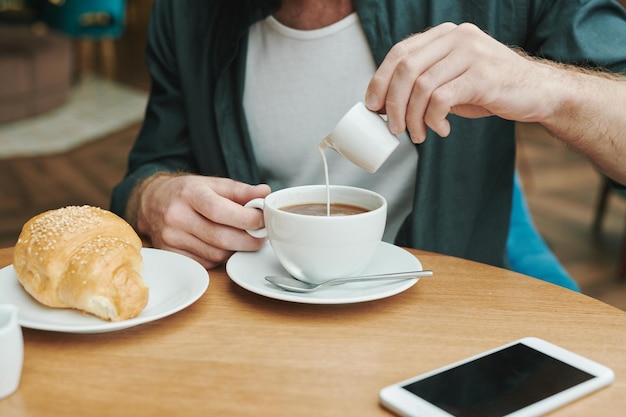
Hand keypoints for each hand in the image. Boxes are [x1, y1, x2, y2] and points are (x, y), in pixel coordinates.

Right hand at [134, 174, 270, 268]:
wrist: (151, 202)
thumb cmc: (187, 192)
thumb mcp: (213, 184)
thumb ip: (241, 190)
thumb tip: (265, 194)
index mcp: (189, 193)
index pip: (221, 211)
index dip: (247, 219)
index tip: (263, 220)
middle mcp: (176, 216)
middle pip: (221, 237)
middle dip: (249, 240)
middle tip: (261, 236)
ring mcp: (170, 238)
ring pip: (216, 254)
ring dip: (235, 250)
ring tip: (242, 238)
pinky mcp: (171, 254)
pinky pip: (206, 263)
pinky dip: (220, 257)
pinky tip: (222, 245)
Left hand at [365, 22, 555, 142]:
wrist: (537, 92)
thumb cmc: (489, 89)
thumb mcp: (451, 78)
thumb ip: (422, 82)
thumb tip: (384, 104)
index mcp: (445, 35)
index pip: (399, 52)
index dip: (380, 80)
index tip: (372, 105)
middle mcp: (457, 38)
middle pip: (406, 69)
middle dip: (393, 103)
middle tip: (393, 128)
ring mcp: (471, 54)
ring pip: (421, 87)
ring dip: (413, 118)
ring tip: (419, 135)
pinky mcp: (483, 76)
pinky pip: (441, 99)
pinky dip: (433, 119)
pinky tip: (441, 129)